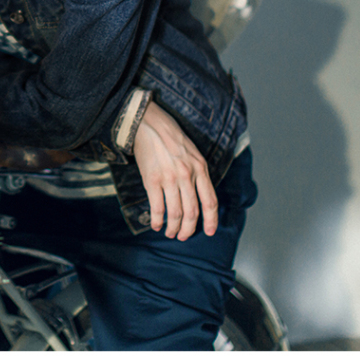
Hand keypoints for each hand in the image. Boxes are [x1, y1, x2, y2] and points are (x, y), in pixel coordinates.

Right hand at [133, 100, 217, 239]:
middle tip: (183, 236)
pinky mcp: (152, 179)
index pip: (210, 201)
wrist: (149, 123)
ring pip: (175, 213)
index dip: (211, 220)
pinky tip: (156, 224)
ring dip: (173, 227)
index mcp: (200, 168)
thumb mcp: (192, 152)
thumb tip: (197, 196)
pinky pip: (157, 207)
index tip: (208, 232)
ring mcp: (169, 178)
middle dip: (188, 229)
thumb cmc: (170, 136)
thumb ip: (197, 173)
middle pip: (192, 211)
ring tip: (170, 233)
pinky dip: (157, 220)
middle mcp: (187, 175)